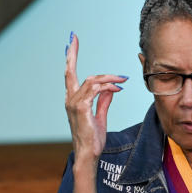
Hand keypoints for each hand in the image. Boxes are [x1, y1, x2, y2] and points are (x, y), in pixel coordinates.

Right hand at [64, 32, 126, 192]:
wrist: (89, 154)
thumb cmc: (93, 139)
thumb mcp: (100, 117)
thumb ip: (104, 101)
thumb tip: (111, 89)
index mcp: (73, 100)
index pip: (70, 75)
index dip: (70, 58)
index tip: (70, 42)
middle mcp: (70, 99)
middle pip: (70, 71)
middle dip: (71, 53)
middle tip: (73, 37)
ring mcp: (74, 103)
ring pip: (91, 80)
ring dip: (108, 78)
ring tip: (122, 81)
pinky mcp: (81, 108)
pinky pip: (95, 90)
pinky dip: (108, 86)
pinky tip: (118, 89)